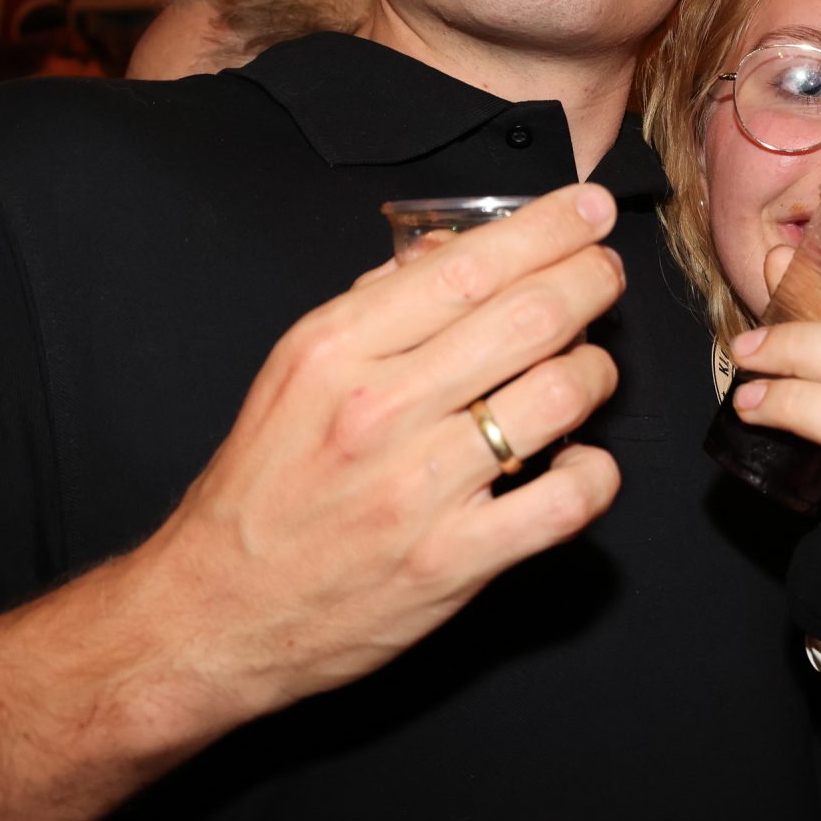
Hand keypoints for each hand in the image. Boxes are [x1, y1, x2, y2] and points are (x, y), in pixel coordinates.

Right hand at [138, 183, 626, 723]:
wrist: (214, 610)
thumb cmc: (264, 488)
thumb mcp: (295, 373)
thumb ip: (376, 306)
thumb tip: (456, 251)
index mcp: (335, 351)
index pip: (466, 266)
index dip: (547, 229)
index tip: (588, 210)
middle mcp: (378, 411)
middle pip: (528, 318)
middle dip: (590, 280)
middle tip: (605, 273)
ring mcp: (419, 488)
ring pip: (557, 397)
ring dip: (596, 371)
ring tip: (589, 369)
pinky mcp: (452, 560)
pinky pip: (565, 500)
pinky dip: (594, 470)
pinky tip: (579, 459)